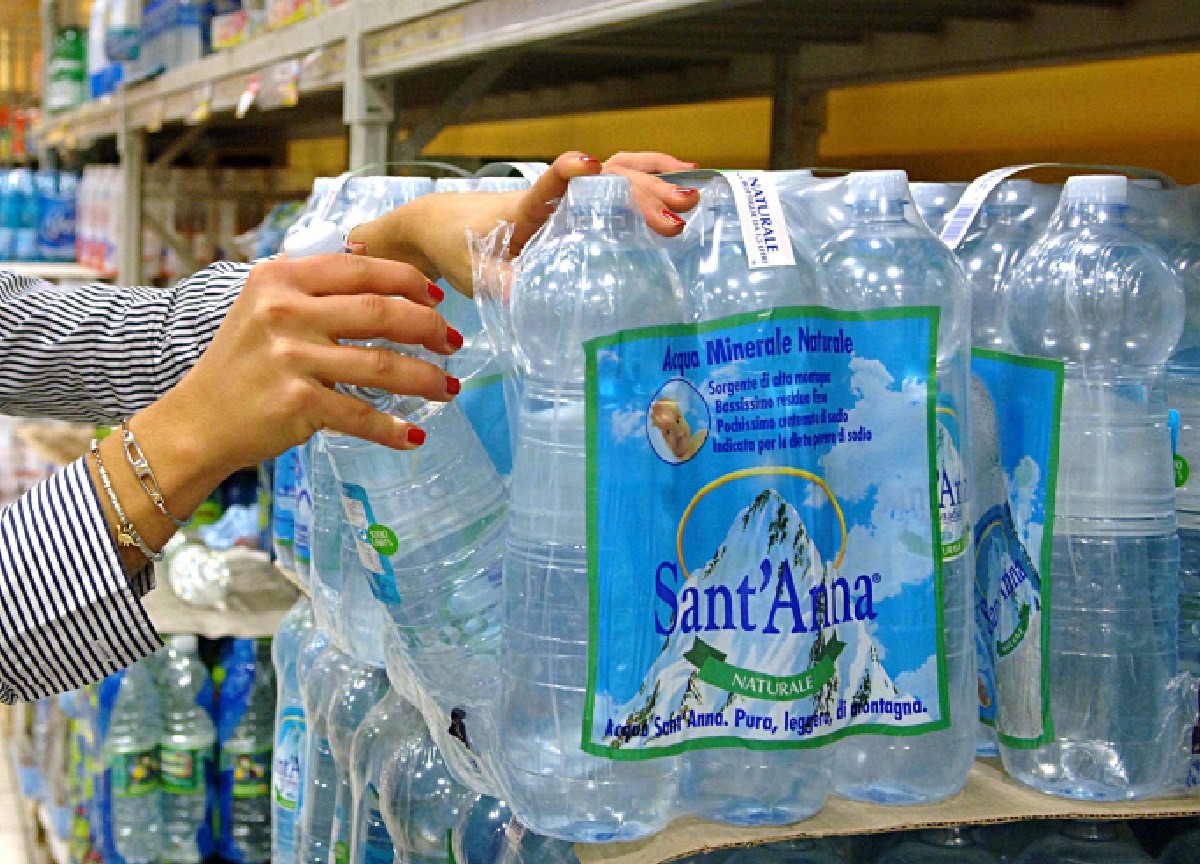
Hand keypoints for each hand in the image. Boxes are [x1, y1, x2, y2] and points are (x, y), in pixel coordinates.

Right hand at [139, 253, 459, 481]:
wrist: (198, 421)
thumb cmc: (241, 364)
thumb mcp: (265, 306)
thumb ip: (313, 285)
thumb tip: (372, 259)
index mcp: (280, 279)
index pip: (361, 269)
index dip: (408, 280)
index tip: (436, 297)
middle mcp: (285, 312)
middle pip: (380, 312)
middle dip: (428, 326)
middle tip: (452, 341)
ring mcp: (291, 358)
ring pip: (382, 364)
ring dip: (425, 378)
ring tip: (448, 387)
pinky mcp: (297, 403)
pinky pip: (361, 414)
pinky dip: (393, 428)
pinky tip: (414, 434)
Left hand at [348, 151, 700, 294]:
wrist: (439, 226)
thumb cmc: (456, 249)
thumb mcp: (474, 276)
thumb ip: (499, 285)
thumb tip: (525, 298)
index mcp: (522, 210)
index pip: (547, 185)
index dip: (568, 173)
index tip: (592, 166)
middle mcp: (550, 196)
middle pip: (602, 178)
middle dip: (642, 189)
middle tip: (680, 209)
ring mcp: (565, 197)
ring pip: (615, 172)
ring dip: (653, 177)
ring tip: (692, 186)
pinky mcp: (573, 204)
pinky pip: (615, 184)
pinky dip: (648, 180)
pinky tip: (677, 185)